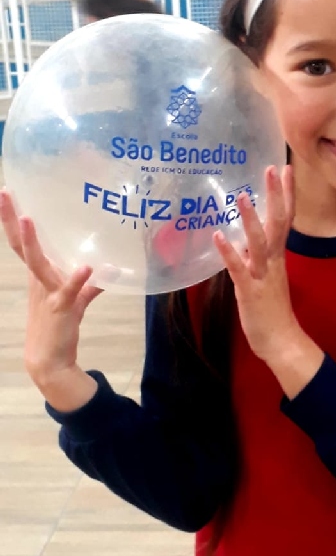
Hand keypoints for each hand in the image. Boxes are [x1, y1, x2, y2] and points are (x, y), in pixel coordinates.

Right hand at [0, 189, 102, 407]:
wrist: (50, 362)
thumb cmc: (57, 329)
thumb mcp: (73, 302)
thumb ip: (87, 285)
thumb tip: (106, 272)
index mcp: (38, 276)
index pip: (23, 242)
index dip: (15, 219)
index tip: (9, 193)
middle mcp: (38, 281)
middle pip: (21, 246)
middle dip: (12, 219)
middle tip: (5, 193)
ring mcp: (47, 294)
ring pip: (38, 264)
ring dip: (34, 243)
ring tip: (29, 218)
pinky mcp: (62, 309)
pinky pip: (70, 292)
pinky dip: (79, 279)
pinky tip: (87, 267)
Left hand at [213, 166, 323, 397]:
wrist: (282, 343)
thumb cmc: (273, 313)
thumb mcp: (268, 279)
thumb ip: (260, 258)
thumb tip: (247, 239)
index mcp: (278, 259)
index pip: (286, 220)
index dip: (286, 194)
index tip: (286, 169)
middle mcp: (273, 262)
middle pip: (278, 223)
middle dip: (276, 195)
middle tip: (273, 169)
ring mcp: (262, 276)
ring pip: (259, 242)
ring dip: (250, 218)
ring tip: (242, 195)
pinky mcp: (249, 291)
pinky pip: (238, 268)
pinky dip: (229, 251)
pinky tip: (219, 235)